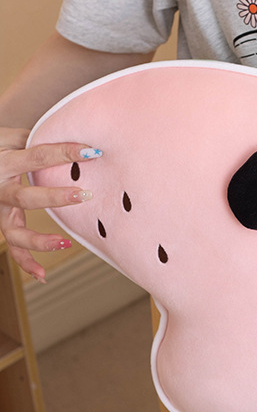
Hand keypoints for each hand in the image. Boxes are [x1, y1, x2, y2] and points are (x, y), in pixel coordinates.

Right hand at [0, 126, 100, 280]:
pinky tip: (44, 275)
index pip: (36, 156)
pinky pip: (13, 248)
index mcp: (1, 162)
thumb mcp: (7, 137)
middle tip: (84, 195)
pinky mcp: (2, 224)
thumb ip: (33, 139)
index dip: (64, 152)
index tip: (92, 152)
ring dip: (40, 240)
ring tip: (66, 242)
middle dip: (54, 197)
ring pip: (15, 231)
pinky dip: (27, 263)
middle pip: (25, 197)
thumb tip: (71, 135)